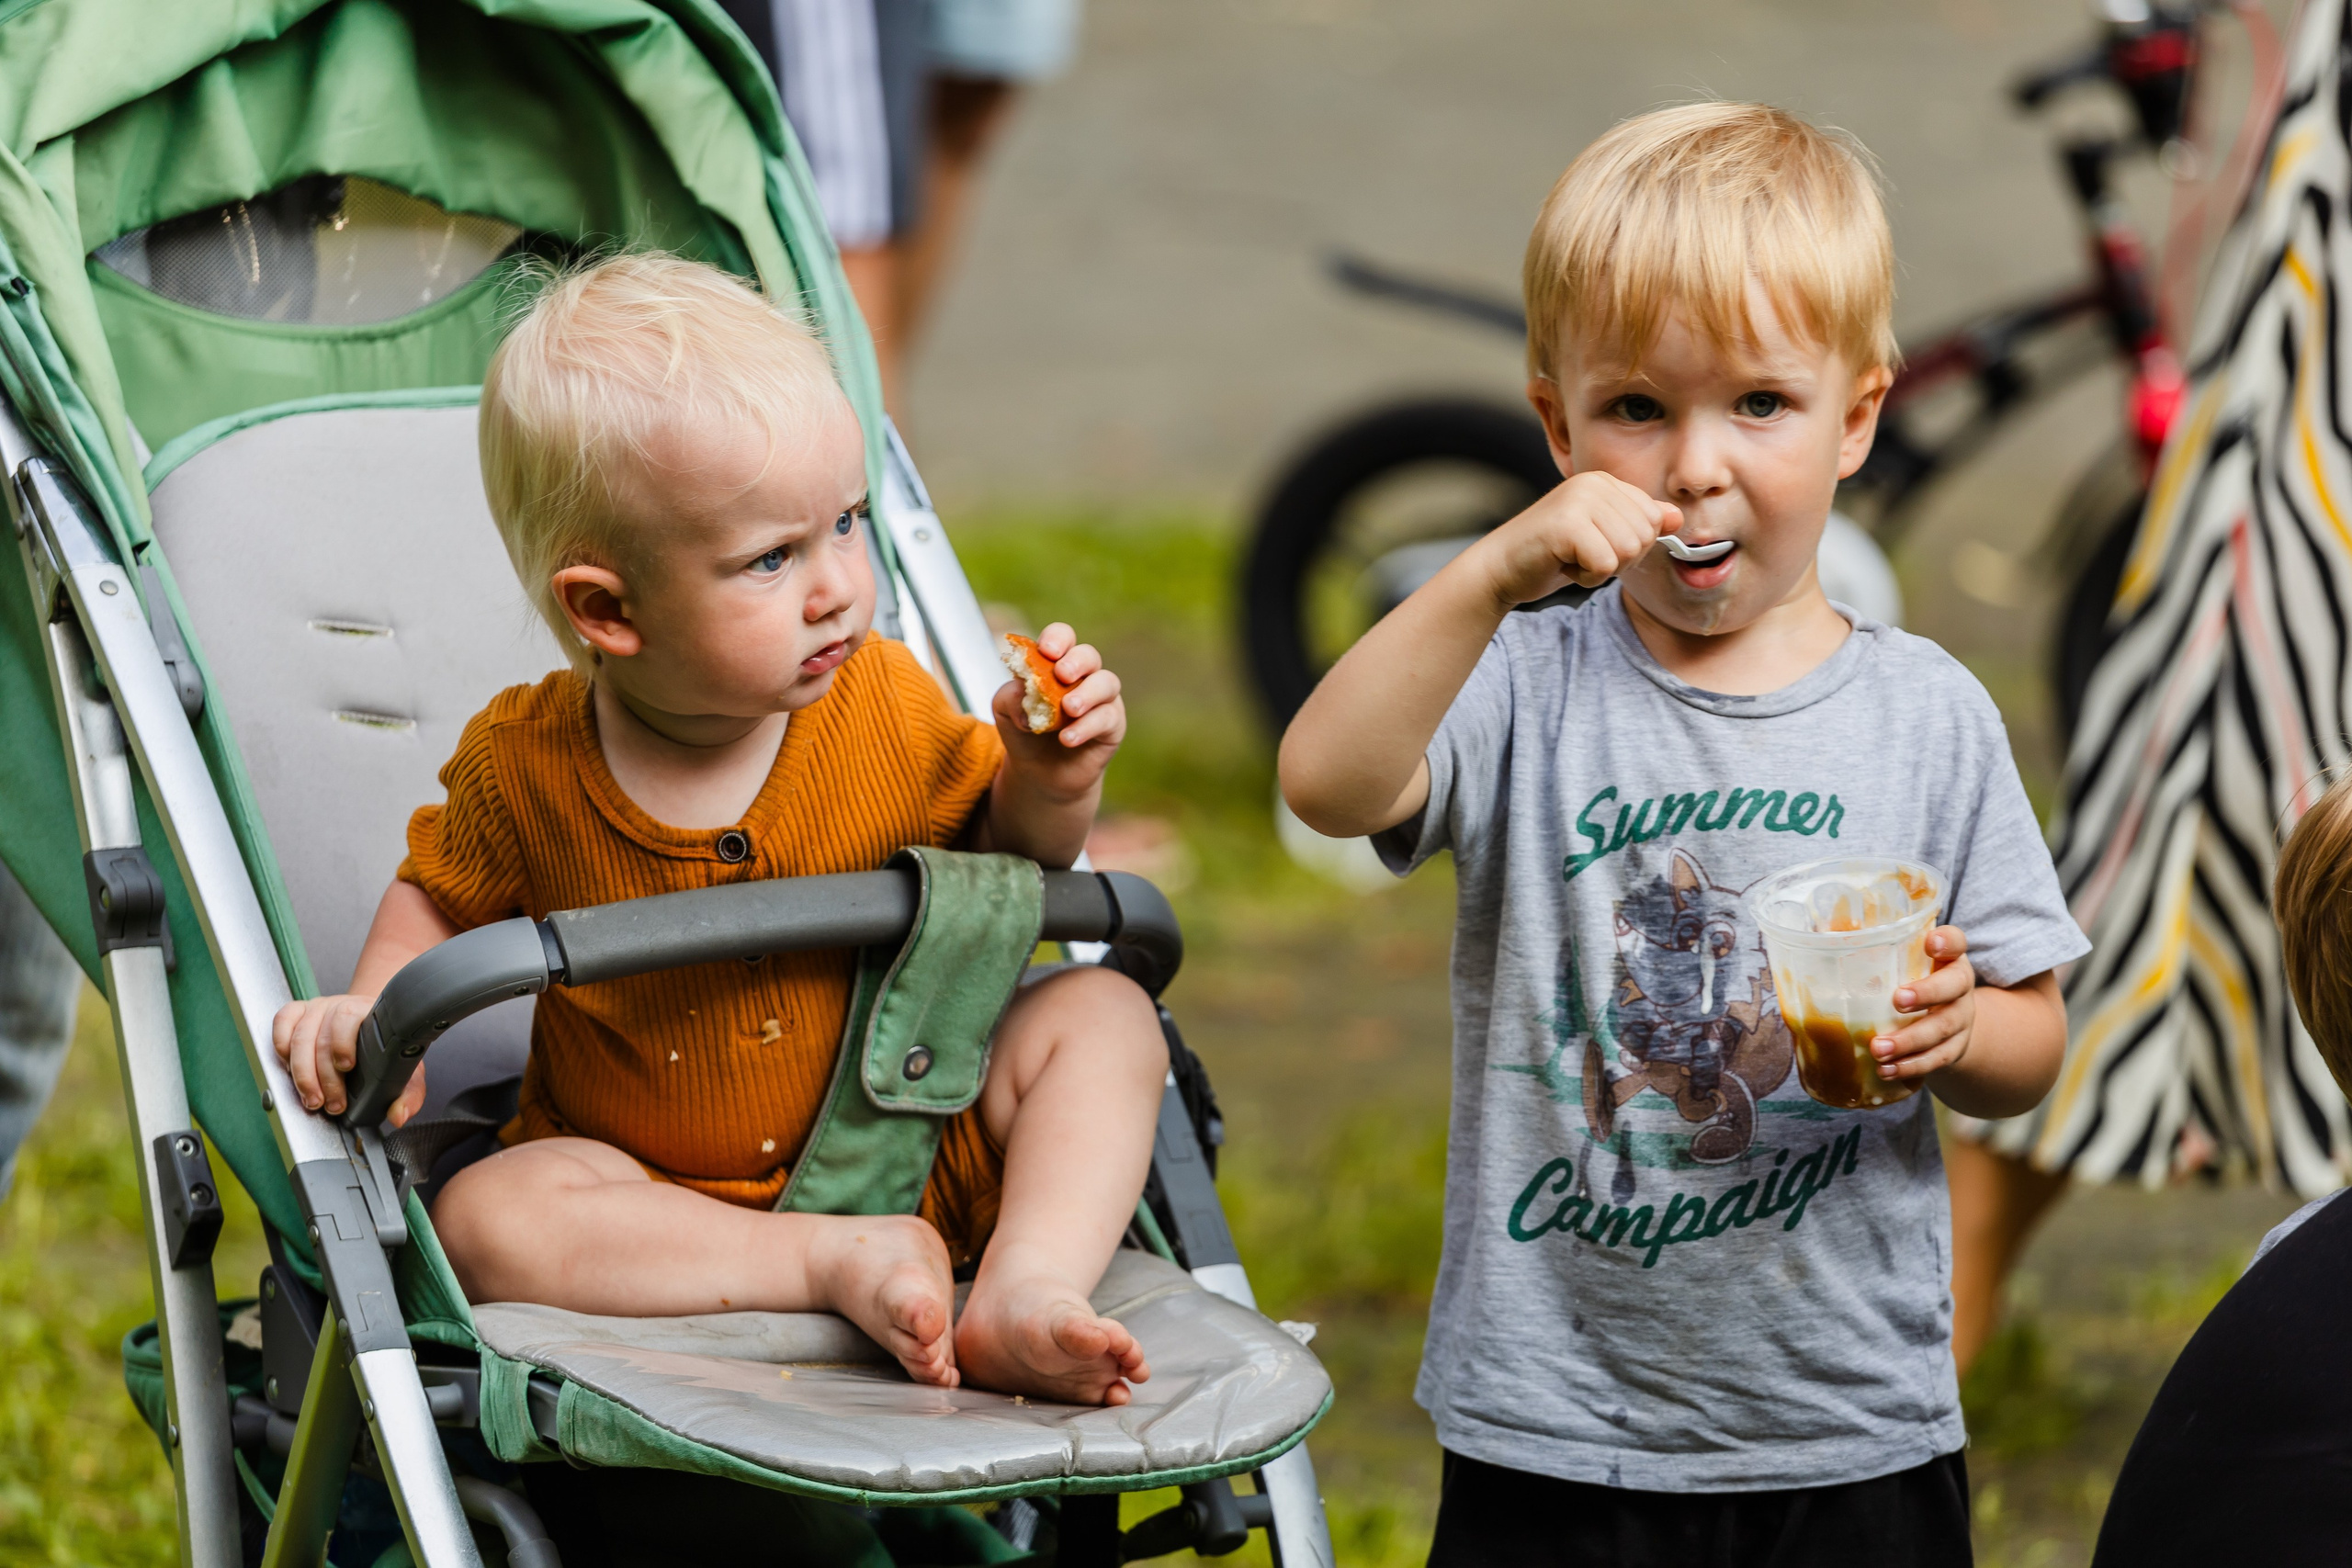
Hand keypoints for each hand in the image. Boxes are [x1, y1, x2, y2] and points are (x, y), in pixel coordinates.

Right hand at [270, 993, 428, 1125]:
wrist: (370, 1027)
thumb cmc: (385, 1051)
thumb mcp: (405, 1072)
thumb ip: (408, 1095)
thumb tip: (399, 1115)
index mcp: (369, 1013)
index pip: (348, 1018)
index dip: (342, 1043)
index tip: (346, 1067)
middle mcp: (340, 1006)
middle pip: (320, 1037)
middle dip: (322, 1076)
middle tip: (331, 1102)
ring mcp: (317, 1008)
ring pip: (299, 1037)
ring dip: (302, 1074)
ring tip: (313, 1099)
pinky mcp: (298, 1012)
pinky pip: (281, 1023)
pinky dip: (281, 1047)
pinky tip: (290, 1069)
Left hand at [990, 622, 1123, 790]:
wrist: (1038, 774)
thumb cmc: (1024, 734)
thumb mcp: (1006, 713)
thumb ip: (1010, 696)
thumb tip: (1026, 691)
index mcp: (1055, 664)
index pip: (1062, 638)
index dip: (1057, 638)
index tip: (1046, 651)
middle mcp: (1083, 676)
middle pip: (1089, 655)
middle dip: (1076, 661)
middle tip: (1061, 675)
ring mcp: (1101, 699)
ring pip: (1107, 682)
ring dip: (1087, 693)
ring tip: (1069, 708)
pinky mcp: (1113, 724)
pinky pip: (1108, 717)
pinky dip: (1087, 726)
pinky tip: (1068, 738)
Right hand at [1469, 470, 1682, 607]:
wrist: (1499, 569)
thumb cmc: (1550, 555)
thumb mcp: (1602, 537)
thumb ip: (1637, 524)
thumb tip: (1676, 517)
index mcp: (1604, 481)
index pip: (1653, 519)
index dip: (1629, 546)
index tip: (1593, 545)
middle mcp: (1593, 482)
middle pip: (1645, 535)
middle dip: (1618, 559)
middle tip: (1580, 555)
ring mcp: (1579, 500)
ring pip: (1628, 550)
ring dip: (1601, 569)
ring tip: (1570, 558)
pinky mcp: (1567, 525)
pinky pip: (1606, 564)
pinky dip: (1586, 577)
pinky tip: (1562, 565)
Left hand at [1871, 927, 1974, 1081]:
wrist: (1947, 1023)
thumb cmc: (1910, 981)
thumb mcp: (1900, 961)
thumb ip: (1869, 946)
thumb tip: (1824, 935)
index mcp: (1947, 958)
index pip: (1956, 941)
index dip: (1947, 941)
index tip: (1931, 943)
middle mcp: (1959, 986)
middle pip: (1954, 987)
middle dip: (1927, 994)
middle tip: (1898, 1001)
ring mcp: (1960, 1019)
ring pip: (1942, 1029)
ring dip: (1909, 1041)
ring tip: (1878, 1049)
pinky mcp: (1954, 1049)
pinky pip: (1937, 1059)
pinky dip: (1911, 1066)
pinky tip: (1887, 1070)